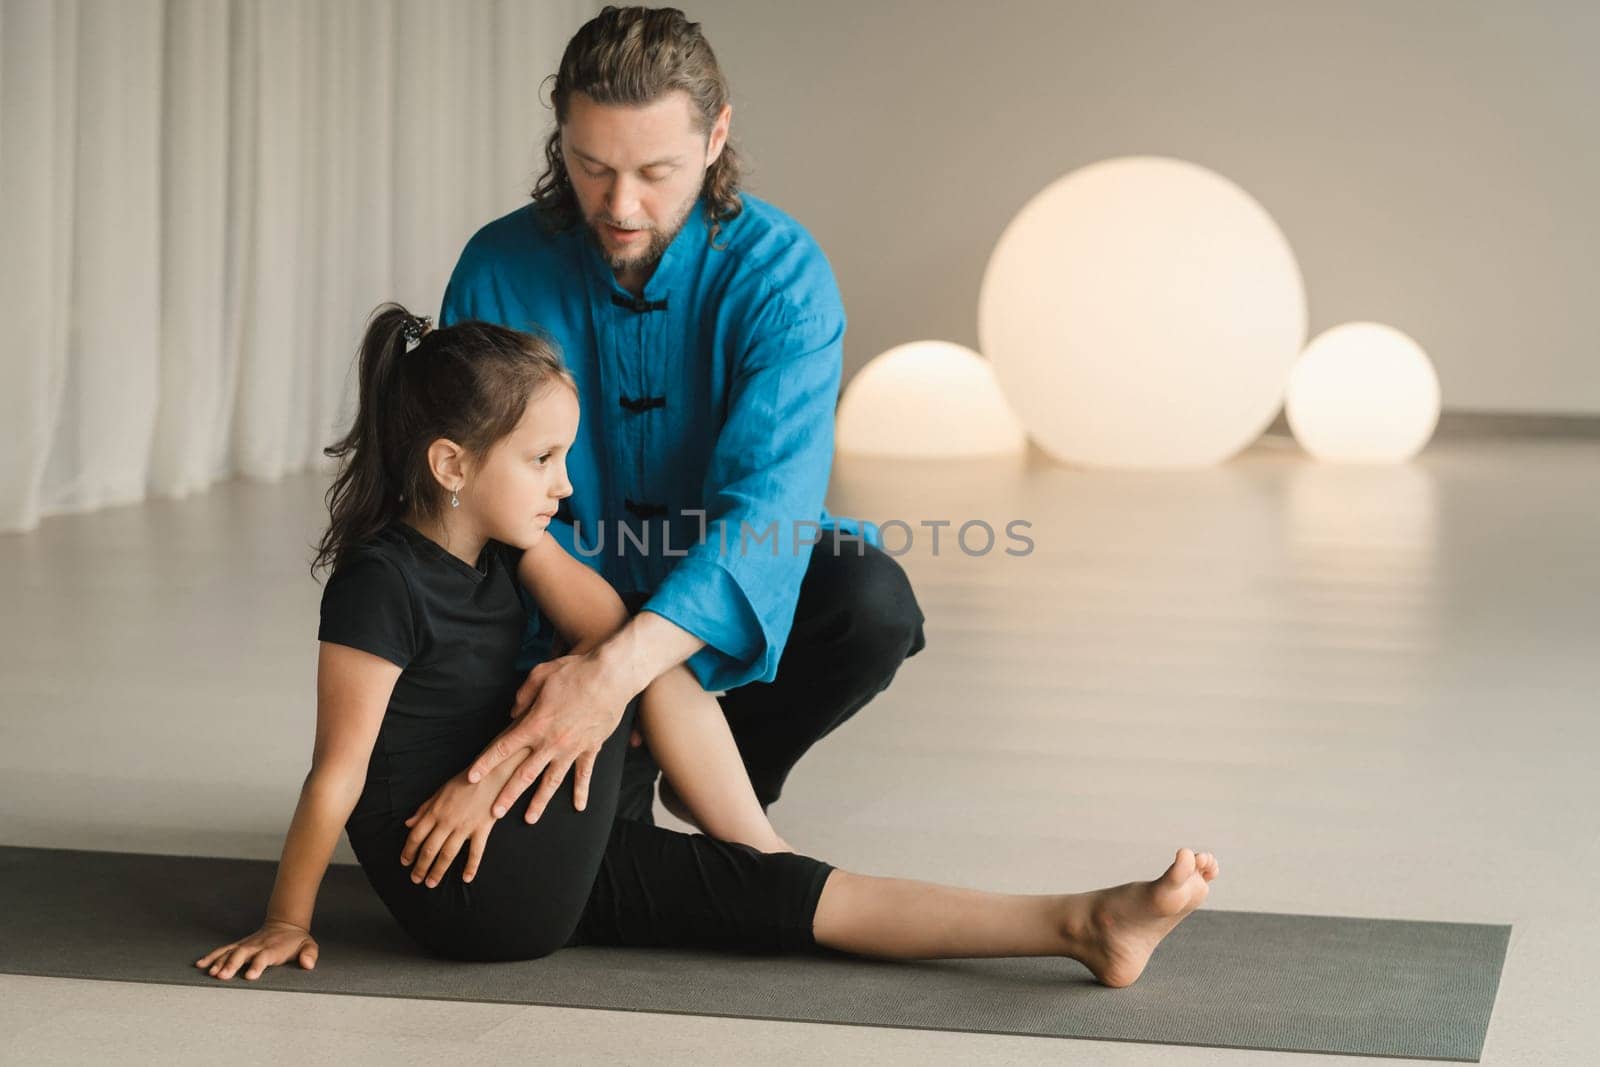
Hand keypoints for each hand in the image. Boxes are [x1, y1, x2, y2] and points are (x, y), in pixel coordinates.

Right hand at [195, 920, 317, 980]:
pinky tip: (200, 964)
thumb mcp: (309, 945)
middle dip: (232, 965)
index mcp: (273, 948)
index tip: (250, 976)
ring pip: (230, 952)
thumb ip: (310, 954)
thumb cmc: (296, 941)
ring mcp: (246, 945)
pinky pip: (223, 950)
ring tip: (210, 973)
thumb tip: (308, 964)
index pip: (264, 957)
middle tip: (222, 976)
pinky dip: (212, 956)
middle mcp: (257, 946)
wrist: (285, 924)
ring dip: (219, 962)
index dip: (257, 965)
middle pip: (242, 954)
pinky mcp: (239, 945)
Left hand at [400, 768, 508, 886]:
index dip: (408, 851)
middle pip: (429, 849)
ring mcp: (465, 826)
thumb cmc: (466, 779)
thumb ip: (424, 808)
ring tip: (431, 883)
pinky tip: (466, 878)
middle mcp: (447, 821)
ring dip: (438, 870)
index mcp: (435, 811)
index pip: (416, 836)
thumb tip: (408, 823)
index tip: (404, 862)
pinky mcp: (482, 828)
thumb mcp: (440, 791)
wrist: (491, 771)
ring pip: (448, 854)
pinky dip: (471, 866)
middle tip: (416, 879)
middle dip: (420, 867)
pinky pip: (476, 851)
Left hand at [470, 652, 625, 822]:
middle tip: (494, 812)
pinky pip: (584, 773)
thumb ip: (523, 696)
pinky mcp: (591, 747)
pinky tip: (579, 807)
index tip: (472, 777)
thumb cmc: (574, 671)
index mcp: (534, 724)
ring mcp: (572, 748)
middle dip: (507, 795)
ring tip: (529, 819)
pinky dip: (581, 791)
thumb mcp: (540, 675)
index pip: (503, 747)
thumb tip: (513, 714)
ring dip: (539, 801)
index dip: (485, 763)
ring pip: (551, 781)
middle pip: (523, 774)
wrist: (611, 675)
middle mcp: (550, 742)